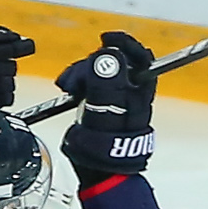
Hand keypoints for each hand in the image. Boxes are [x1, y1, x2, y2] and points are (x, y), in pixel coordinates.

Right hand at [58, 31, 157, 176]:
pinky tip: (70, 90)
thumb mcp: (105, 109)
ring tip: (68, 87)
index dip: (124, 43)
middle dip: (89, 65)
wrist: (101, 170)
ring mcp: (116, 98)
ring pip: (98, 72)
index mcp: (139, 90)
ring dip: (80, 74)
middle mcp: (130, 92)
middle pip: (112, 62)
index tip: (105, 38)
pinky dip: (79, 83)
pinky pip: (90, 84)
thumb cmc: (106, 143)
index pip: (139, 56)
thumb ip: (106, 81)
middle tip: (74, 78)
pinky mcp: (101, 105)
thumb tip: (108, 55)